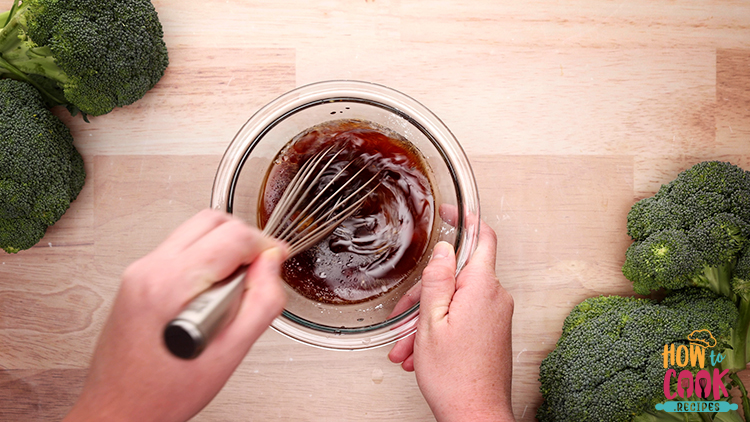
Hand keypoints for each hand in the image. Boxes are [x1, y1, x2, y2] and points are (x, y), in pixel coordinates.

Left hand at [64, 209, 287, 421]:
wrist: (119, 410)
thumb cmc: (163, 393)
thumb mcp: (230, 354)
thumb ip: (261, 303)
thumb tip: (271, 266)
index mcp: (172, 284)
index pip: (233, 236)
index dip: (264, 246)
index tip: (276, 262)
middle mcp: (150, 270)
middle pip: (211, 221)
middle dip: (244, 239)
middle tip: (260, 269)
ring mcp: (139, 273)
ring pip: (194, 231)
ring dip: (224, 248)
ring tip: (236, 286)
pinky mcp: (136, 280)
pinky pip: (179, 250)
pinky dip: (204, 259)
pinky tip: (212, 294)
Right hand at [388, 211, 514, 421]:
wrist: (476, 415)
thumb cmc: (455, 377)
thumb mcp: (432, 322)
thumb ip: (438, 281)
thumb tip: (444, 251)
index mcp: (482, 288)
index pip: (482, 238)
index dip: (466, 219)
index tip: (451, 211)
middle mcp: (496, 298)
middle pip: (458, 276)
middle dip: (426, 294)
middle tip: (405, 317)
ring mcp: (497, 315)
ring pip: (456, 300)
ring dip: (427, 319)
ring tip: (408, 347)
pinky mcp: (493, 331)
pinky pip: (463, 317)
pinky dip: (440, 329)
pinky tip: (420, 351)